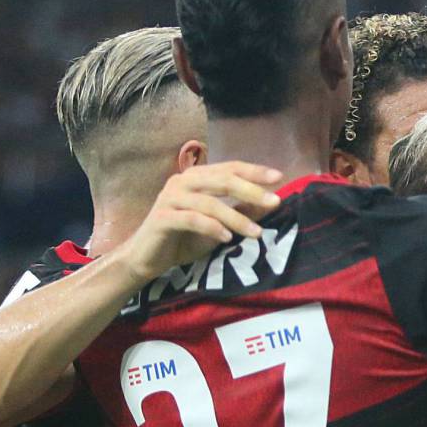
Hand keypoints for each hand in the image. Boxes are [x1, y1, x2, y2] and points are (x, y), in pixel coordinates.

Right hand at [116, 162, 283, 283]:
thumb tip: (271, 203)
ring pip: (210, 203)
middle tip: (275, 201)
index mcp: (197, 177)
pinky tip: (227, 238)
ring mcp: (170, 198)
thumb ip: (241, 211)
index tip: (279, 177)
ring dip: (236, 218)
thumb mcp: (220, 225)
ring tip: (256, 233)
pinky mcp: (162, 218)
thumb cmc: (184, 239)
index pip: (230, 168)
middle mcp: (183, 182)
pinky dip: (212, 227)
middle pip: (222, 180)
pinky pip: (192, 219)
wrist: (147, 258)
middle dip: (251, 190)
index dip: (254, 171)